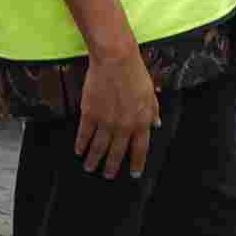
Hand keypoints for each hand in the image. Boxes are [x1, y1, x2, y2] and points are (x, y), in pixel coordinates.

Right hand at [77, 49, 160, 179]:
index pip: (140, 149)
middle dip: (111, 167)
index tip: (133, 174)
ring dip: (94, 160)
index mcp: (141, 121)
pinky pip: (84, 135)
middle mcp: (124, 126)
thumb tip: (156, 124)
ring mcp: (106, 122)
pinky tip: (79, 151)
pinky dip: (81, 145)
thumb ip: (153, 111)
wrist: (116, 59)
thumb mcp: (150, 92)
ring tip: (90, 168)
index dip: (136, 163)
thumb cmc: (135, 72)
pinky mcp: (90, 114)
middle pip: (117, 153)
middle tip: (107, 175)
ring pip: (99, 148)